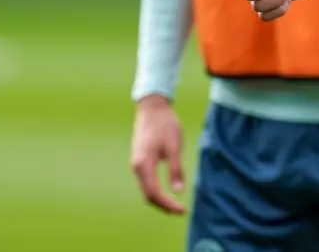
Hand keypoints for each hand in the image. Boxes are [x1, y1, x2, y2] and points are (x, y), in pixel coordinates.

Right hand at [131, 95, 185, 213]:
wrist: (152, 108)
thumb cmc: (165, 124)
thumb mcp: (174, 145)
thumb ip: (175, 168)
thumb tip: (178, 191)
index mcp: (143, 164)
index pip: (154, 193)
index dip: (168, 205)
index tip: (182, 210)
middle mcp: (136, 167)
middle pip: (148, 195)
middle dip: (163, 206)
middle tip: (180, 211)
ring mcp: (136, 164)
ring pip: (146, 190)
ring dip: (159, 200)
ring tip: (175, 205)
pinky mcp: (139, 161)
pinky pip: (146, 182)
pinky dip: (155, 191)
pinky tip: (167, 191)